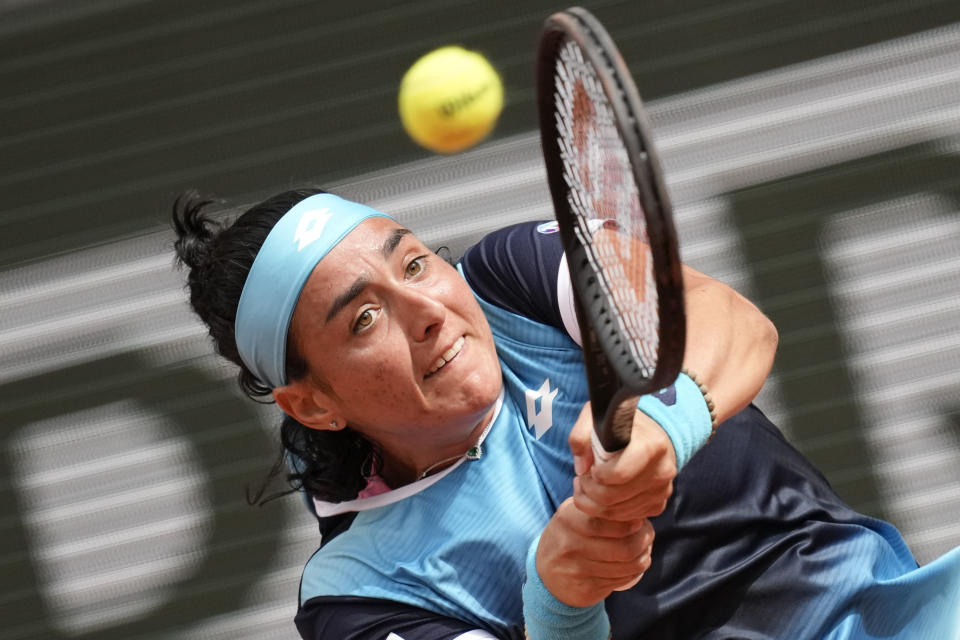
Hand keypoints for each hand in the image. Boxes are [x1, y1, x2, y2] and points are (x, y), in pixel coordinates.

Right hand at [536, 497, 654, 606]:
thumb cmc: (568, 536)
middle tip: (648, 534)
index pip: (602, 521)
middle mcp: (569, 545)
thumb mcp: (573, 514)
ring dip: (643, 556)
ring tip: (645, 548)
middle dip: (644, 540)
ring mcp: (577, 570)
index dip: (627, 523)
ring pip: (626, 566)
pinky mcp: (586, 589)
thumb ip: (596, 504)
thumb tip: (630, 499)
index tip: (639, 520)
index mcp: (567, 519)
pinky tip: (635, 563)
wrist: (546, 575)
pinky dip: (634, 571)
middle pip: (622, 548)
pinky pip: (621, 580)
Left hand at [569, 402, 676, 521]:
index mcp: (651, 445)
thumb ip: (580, 436)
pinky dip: (608, 511)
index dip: (596, 475)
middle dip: (588, 491)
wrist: (648, 435)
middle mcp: (662, 470)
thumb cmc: (619, 425)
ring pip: (616, 512)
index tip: (591, 467)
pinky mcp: (658, 504)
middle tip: (582, 479)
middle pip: (612, 497)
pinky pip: (626, 518)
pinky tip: (603, 494)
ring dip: (593, 504)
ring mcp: (662, 490)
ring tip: (587, 486)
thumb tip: (581, 468)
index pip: (617, 474)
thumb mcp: (595, 418)